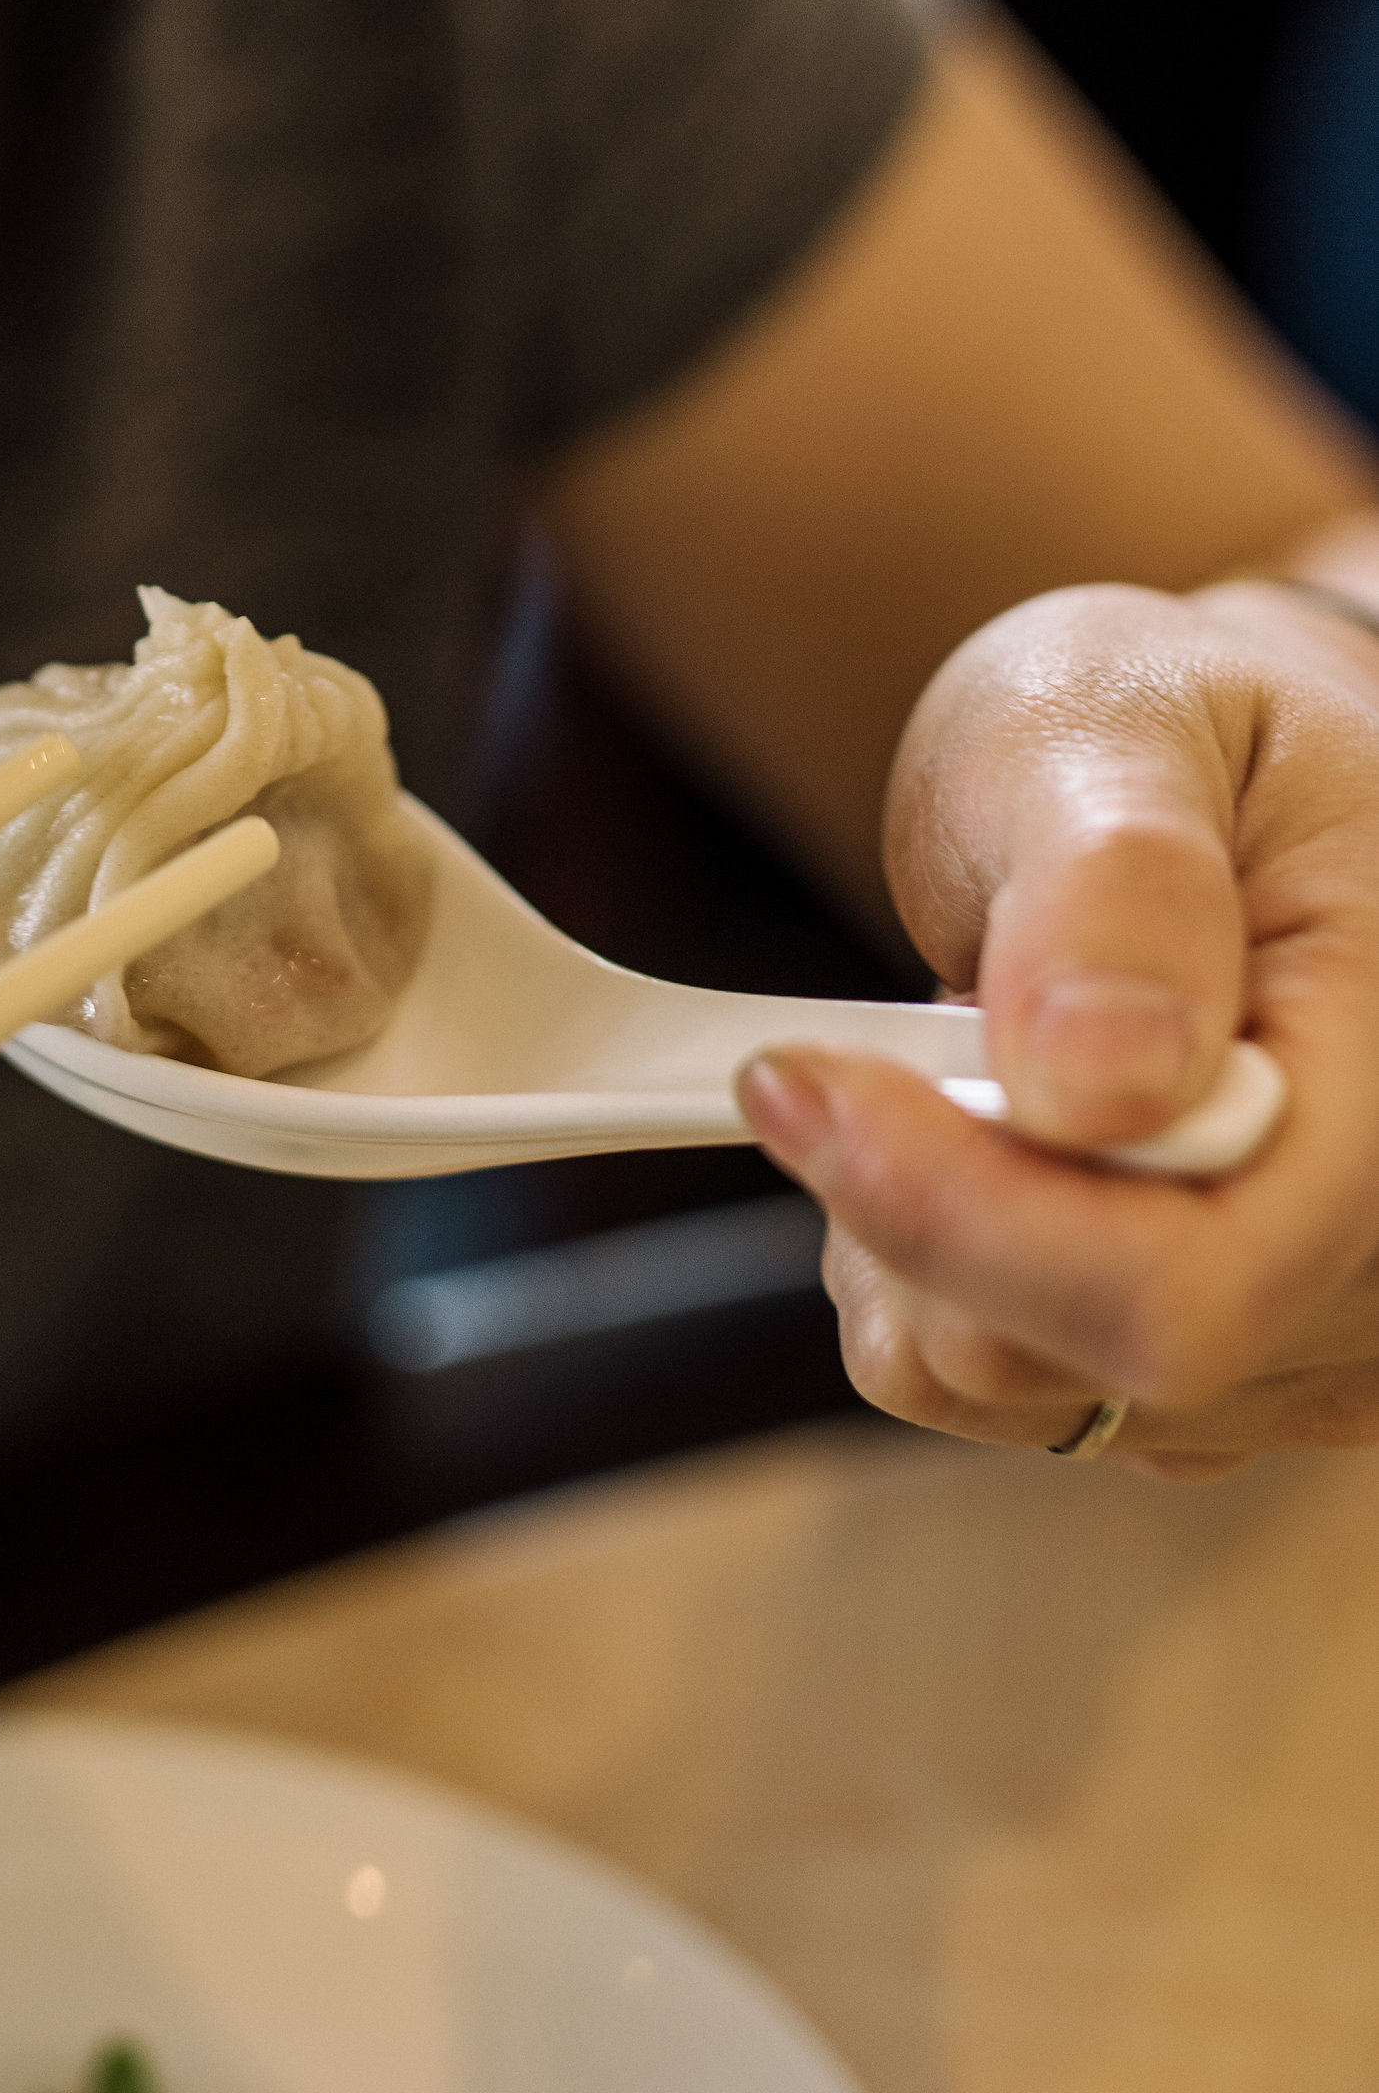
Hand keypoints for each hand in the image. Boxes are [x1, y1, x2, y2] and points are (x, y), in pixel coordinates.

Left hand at [737, 572, 1378, 1476]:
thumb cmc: (1179, 732)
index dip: (965, 1216)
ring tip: (958, 1068)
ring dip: (927, 1245)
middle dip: (929, 1205)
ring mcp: (1343, 1340)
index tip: (801, 1080)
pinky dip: (953, 1284)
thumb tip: (1095, 1076)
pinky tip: (983, 1148)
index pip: (1190, 1284)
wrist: (1227, 795)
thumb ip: (1116, 883)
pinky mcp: (1260, 1377)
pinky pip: (1036, 1404)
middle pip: (1106, 1361)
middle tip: (873, 1038)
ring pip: (1041, 1399)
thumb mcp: (1120, 721)